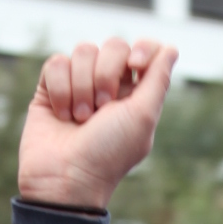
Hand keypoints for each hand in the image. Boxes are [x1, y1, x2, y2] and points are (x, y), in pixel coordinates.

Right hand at [18, 36, 178, 213]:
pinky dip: (60, 89)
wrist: (64, 178)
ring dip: (82, 87)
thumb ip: (158, 80)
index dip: (142, 49)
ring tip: (80, 119)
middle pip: (114, 45)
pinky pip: (56, 63)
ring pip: (83, 51)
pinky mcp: (51, 88)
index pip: (145, 50)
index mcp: (136, 94)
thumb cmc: (108, 154)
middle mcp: (109, 86)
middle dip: (107, 73)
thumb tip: (170, 48)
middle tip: (103, 108)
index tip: (135, 65)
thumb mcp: (142, 118)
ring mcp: (79, 85)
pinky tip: (62, 114)